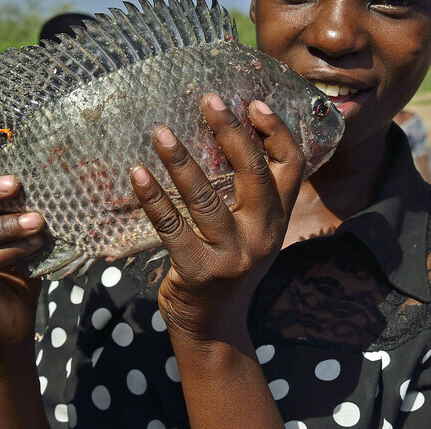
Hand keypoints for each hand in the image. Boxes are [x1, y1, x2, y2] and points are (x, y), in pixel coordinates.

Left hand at [129, 93, 304, 344]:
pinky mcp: (199, 272)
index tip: (253, 102)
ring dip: (181, 161)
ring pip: (207, 199)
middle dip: (232, 131)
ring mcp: (232, 255)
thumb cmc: (227, 267)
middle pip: (253, 173)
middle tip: (208, 100)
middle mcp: (262, 235)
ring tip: (160, 131)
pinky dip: (153, 198)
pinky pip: (171, 227)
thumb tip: (228, 133)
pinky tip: (138, 173)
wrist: (214, 330)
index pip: (292, 166)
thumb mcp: (251, 232)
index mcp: (277, 220)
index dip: (276, 131)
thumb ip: (248, 194)